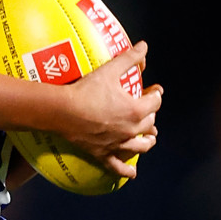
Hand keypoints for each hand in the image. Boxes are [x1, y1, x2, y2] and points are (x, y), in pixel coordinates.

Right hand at [58, 41, 163, 177]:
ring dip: (147, 141)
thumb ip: (129, 58)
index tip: (155, 89)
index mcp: (136, 111)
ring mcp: (118, 144)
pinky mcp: (104, 154)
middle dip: (151, 115)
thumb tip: (144, 47)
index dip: (157, 94)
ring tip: (150, 137)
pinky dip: (127, 170)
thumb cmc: (87, 90)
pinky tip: (132, 172)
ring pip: (140, 147)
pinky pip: (118, 166)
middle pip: (149, 124)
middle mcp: (131, 131)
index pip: (155, 103)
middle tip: (147, 108)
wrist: (63, 111)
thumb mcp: (109, 70)